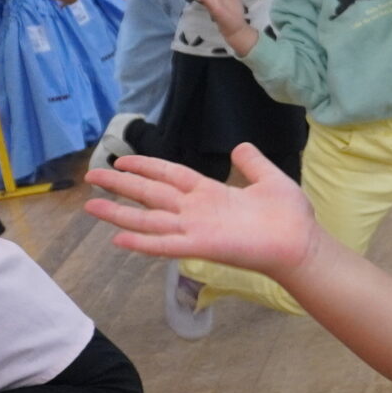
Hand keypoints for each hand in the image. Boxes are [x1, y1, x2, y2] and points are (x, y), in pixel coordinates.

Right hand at [84, 146, 319, 276]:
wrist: (301, 242)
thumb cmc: (289, 215)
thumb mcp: (270, 178)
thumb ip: (252, 163)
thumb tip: (239, 146)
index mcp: (211, 192)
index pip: (171, 175)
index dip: (147, 167)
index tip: (122, 160)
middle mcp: (197, 210)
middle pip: (151, 193)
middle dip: (121, 185)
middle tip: (92, 176)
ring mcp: (197, 229)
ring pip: (150, 219)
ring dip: (120, 213)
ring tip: (90, 207)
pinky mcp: (202, 246)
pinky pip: (167, 244)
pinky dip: (143, 242)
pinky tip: (118, 238)